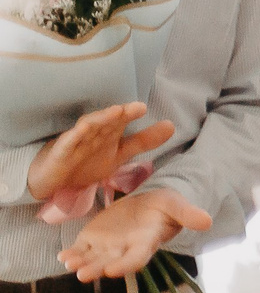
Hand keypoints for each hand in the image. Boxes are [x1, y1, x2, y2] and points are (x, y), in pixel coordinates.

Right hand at [25, 102, 174, 201]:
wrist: (54, 185)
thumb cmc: (87, 164)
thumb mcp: (119, 155)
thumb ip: (143, 140)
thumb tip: (171, 125)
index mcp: (108, 134)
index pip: (121, 122)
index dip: (131, 114)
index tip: (144, 108)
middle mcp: (93, 134)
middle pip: (107, 122)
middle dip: (120, 114)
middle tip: (136, 107)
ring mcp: (76, 141)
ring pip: (88, 127)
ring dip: (101, 119)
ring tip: (116, 112)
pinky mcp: (60, 152)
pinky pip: (67, 142)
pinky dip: (75, 135)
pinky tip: (84, 129)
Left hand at [58, 187, 208, 282]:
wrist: (147, 204)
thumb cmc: (164, 206)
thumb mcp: (176, 205)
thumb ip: (188, 214)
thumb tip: (207, 221)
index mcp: (145, 242)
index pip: (136, 258)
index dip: (126, 265)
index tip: (115, 270)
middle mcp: (124, 249)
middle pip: (110, 262)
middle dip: (97, 269)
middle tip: (84, 275)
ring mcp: (107, 247)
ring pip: (92, 259)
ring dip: (81, 263)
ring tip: (70, 263)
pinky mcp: (93, 240)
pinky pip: (81, 250)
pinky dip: (72, 254)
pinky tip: (63, 256)